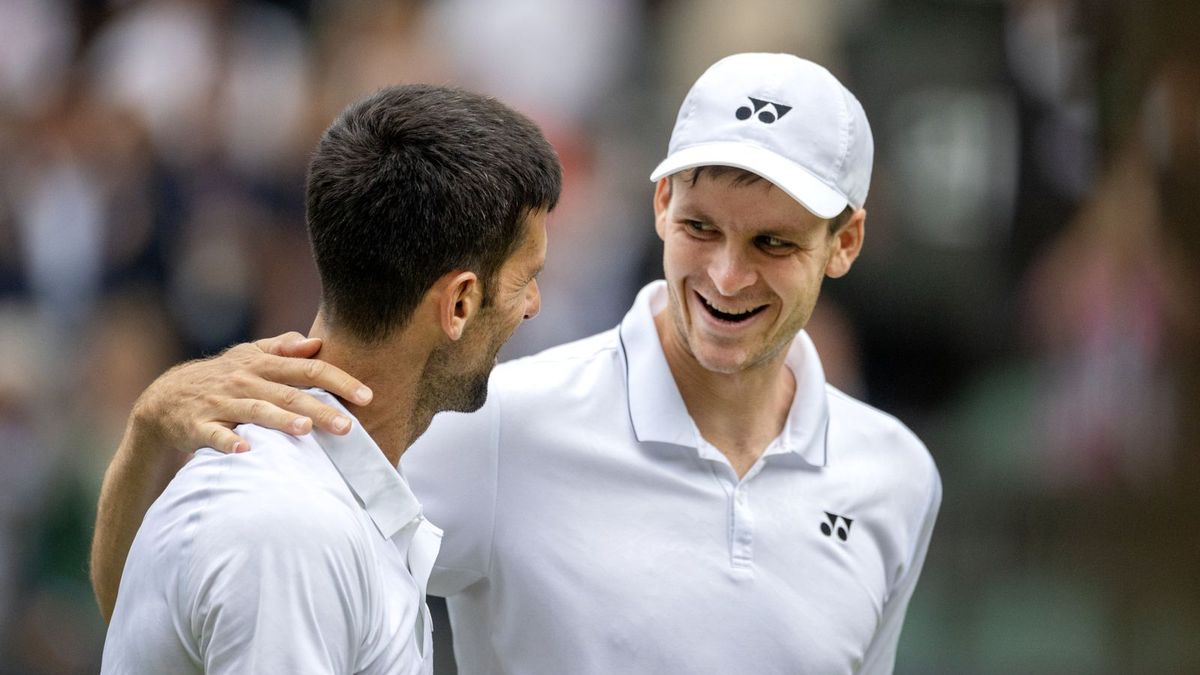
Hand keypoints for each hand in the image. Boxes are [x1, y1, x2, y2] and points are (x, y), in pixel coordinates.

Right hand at [131, 332, 372, 455]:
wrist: (164, 398)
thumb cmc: (222, 377)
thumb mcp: (249, 356)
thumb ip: (283, 349)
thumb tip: (315, 342)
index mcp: (262, 365)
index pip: (309, 369)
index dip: (339, 380)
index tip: (367, 396)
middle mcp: (245, 381)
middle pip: (289, 394)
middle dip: (321, 408)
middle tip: (348, 426)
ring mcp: (221, 404)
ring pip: (256, 411)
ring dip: (280, 420)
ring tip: (305, 430)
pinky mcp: (198, 426)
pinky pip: (215, 435)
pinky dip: (229, 443)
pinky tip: (246, 452)